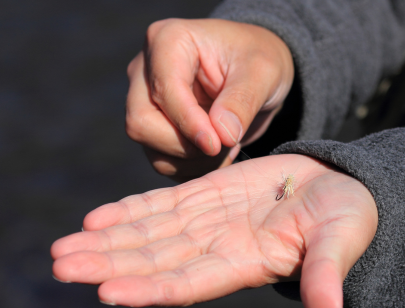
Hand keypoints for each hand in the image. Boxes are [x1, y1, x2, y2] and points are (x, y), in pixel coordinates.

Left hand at [51, 155, 377, 307]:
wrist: (340, 187)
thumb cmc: (348, 217)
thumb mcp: (342, 240)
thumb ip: (328, 274)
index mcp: (247, 263)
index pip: (191, 282)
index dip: (151, 287)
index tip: (108, 292)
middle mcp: (218, 248)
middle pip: (155, 260)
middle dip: (109, 264)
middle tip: (61, 265)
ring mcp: (208, 222)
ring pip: (149, 234)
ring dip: (107, 241)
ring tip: (63, 249)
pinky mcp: (207, 195)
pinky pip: (160, 205)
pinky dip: (128, 211)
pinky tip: (95, 218)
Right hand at [126, 18, 294, 180]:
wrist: (255, 74)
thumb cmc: (258, 60)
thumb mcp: (263, 72)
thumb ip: (242, 101)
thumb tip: (221, 134)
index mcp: (168, 41)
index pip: (163, 90)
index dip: (189, 123)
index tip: (218, 143)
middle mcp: (145, 70)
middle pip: (141, 123)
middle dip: (185, 146)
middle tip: (224, 146)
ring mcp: (145, 101)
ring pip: (149, 147)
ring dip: (192, 161)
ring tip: (227, 147)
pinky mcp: (153, 128)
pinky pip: (161, 160)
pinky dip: (191, 168)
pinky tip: (218, 155)